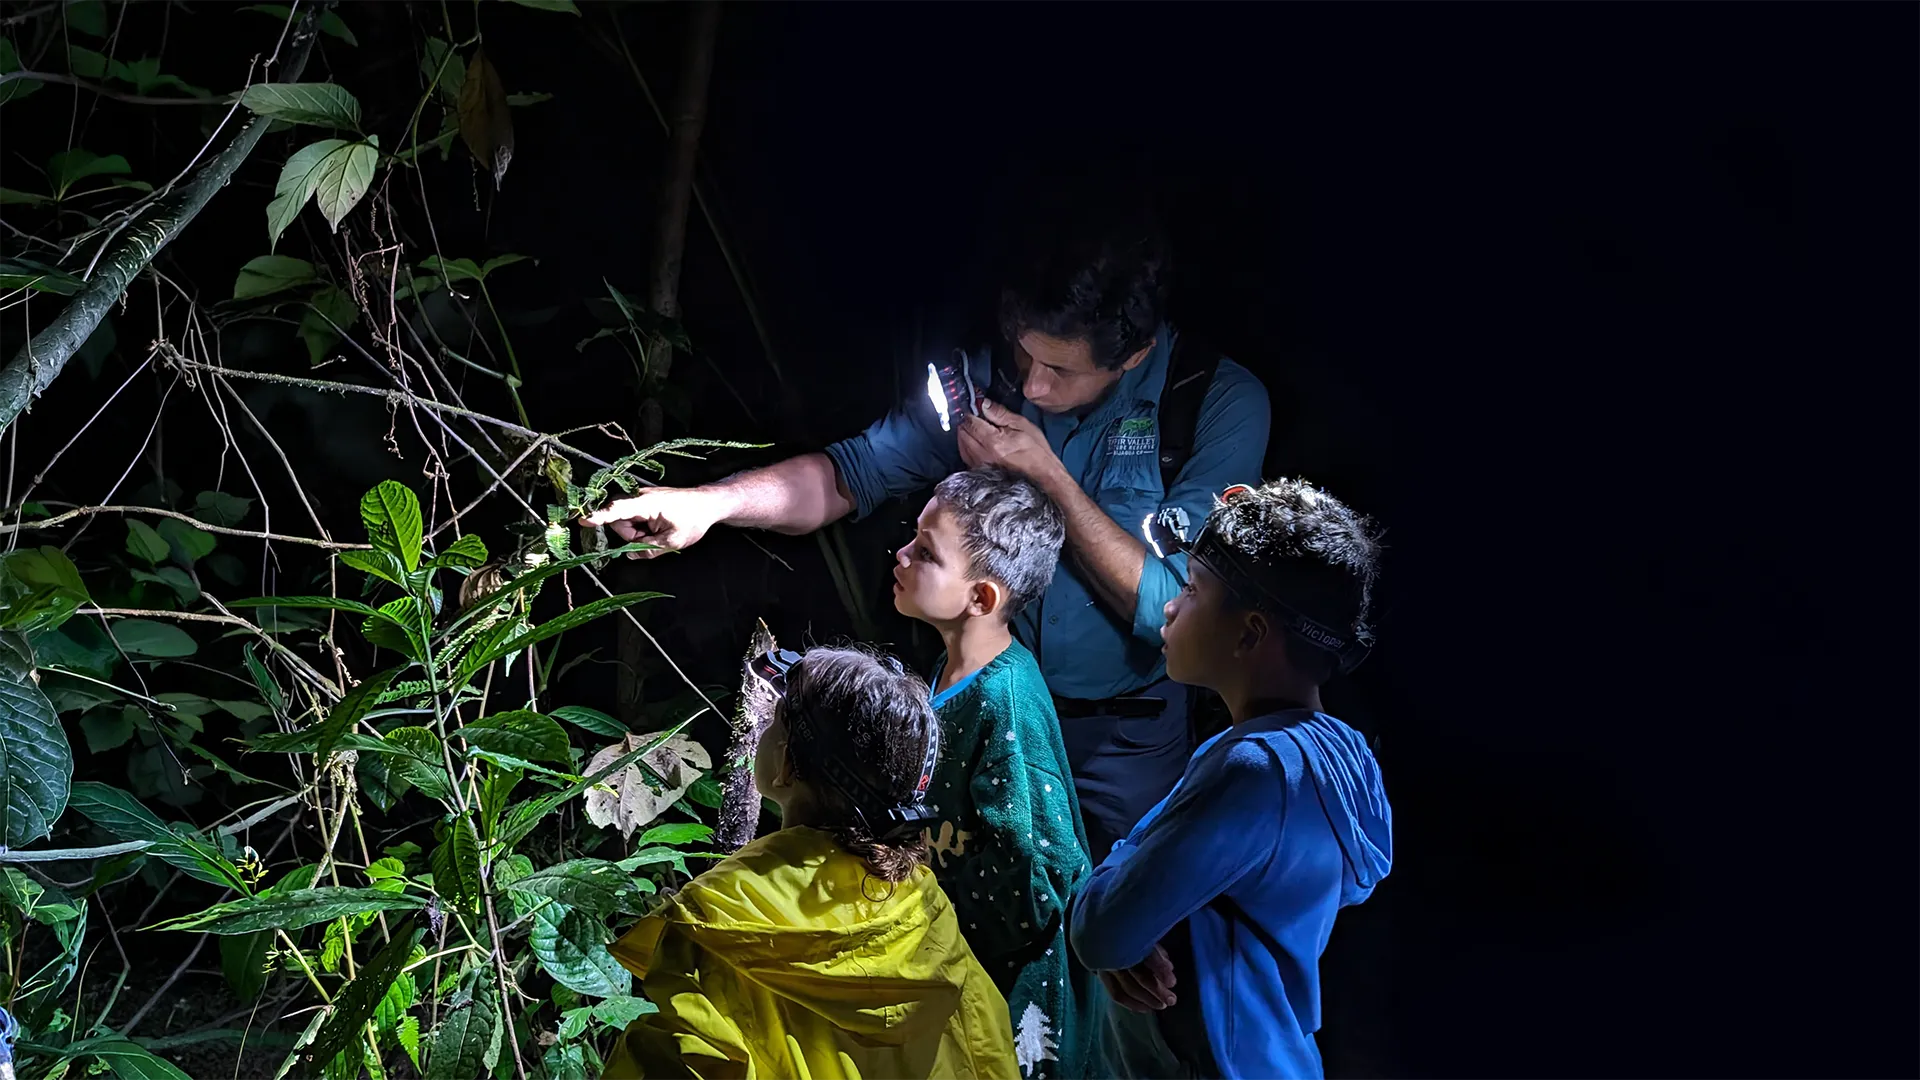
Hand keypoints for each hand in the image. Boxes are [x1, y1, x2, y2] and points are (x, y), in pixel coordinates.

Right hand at [580, 487, 726, 558]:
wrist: (707, 503)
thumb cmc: (694, 519)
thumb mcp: (672, 542)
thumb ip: (648, 550)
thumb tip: (630, 555)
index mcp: (646, 504)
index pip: (617, 510)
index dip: (599, 516)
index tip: (583, 520)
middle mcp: (640, 497)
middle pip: (619, 520)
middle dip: (631, 535)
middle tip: (653, 539)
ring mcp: (641, 498)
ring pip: (625, 521)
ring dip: (637, 532)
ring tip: (659, 532)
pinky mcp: (644, 502)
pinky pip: (633, 518)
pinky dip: (641, 527)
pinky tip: (657, 527)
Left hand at [956, 400, 1063, 483]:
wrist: (1042, 475)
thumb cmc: (1036, 452)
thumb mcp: (1022, 425)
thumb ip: (1000, 414)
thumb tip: (984, 404)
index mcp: (993, 441)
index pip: (970, 422)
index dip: (972, 413)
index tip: (977, 410)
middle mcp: (982, 455)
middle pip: (962, 433)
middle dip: (967, 424)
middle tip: (977, 420)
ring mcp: (980, 466)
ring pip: (961, 446)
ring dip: (965, 436)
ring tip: (977, 432)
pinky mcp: (980, 474)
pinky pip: (966, 458)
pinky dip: (967, 448)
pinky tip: (977, 445)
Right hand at [1098, 943, 1176, 1012]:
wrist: (1102, 934)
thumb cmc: (1131, 937)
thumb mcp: (1146, 938)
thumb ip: (1157, 953)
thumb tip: (1170, 968)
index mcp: (1133, 940)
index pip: (1149, 956)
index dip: (1161, 969)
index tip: (1172, 983)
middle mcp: (1119, 953)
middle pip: (1140, 976)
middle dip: (1158, 990)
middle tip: (1172, 1000)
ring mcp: (1108, 965)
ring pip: (1128, 989)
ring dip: (1148, 1000)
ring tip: (1162, 1005)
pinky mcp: (1102, 975)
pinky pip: (1116, 994)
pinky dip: (1133, 1004)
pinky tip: (1146, 1008)